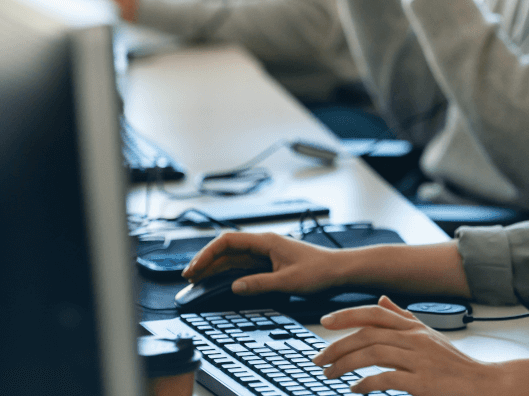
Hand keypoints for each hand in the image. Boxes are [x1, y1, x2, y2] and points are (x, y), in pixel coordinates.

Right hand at [181, 231, 343, 295]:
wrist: (339, 270)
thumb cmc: (319, 271)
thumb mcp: (288, 281)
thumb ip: (260, 284)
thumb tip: (234, 287)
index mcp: (266, 242)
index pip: (228, 241)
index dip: (207, 254)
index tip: (195, 268)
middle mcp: (263, 244)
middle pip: (226, 249)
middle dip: (205, 261)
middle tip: (188, 277)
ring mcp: (265, 253)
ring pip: (232, 258)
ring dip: (214, 267)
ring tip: (197, 280)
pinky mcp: (269, 263)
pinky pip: (242, 266)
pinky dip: (227, 273)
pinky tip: (218, 282)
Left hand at [313, 296, 504, 394]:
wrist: (484, 384)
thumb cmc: (454, 364)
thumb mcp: (428, 335)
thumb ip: (403, 317)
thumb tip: (381, 300)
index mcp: (414, 327)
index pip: (374, 314)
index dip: (348, 315)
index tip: (325, 322)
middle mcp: (415, 338)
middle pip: (367, 334)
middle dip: (338, 345)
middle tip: (319, 359)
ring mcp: (419, 359)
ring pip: (373, 353)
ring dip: (345, 364)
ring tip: (330, 374)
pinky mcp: (422, 381)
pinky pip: (386, 378)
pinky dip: (366, 384)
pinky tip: (355, 389)